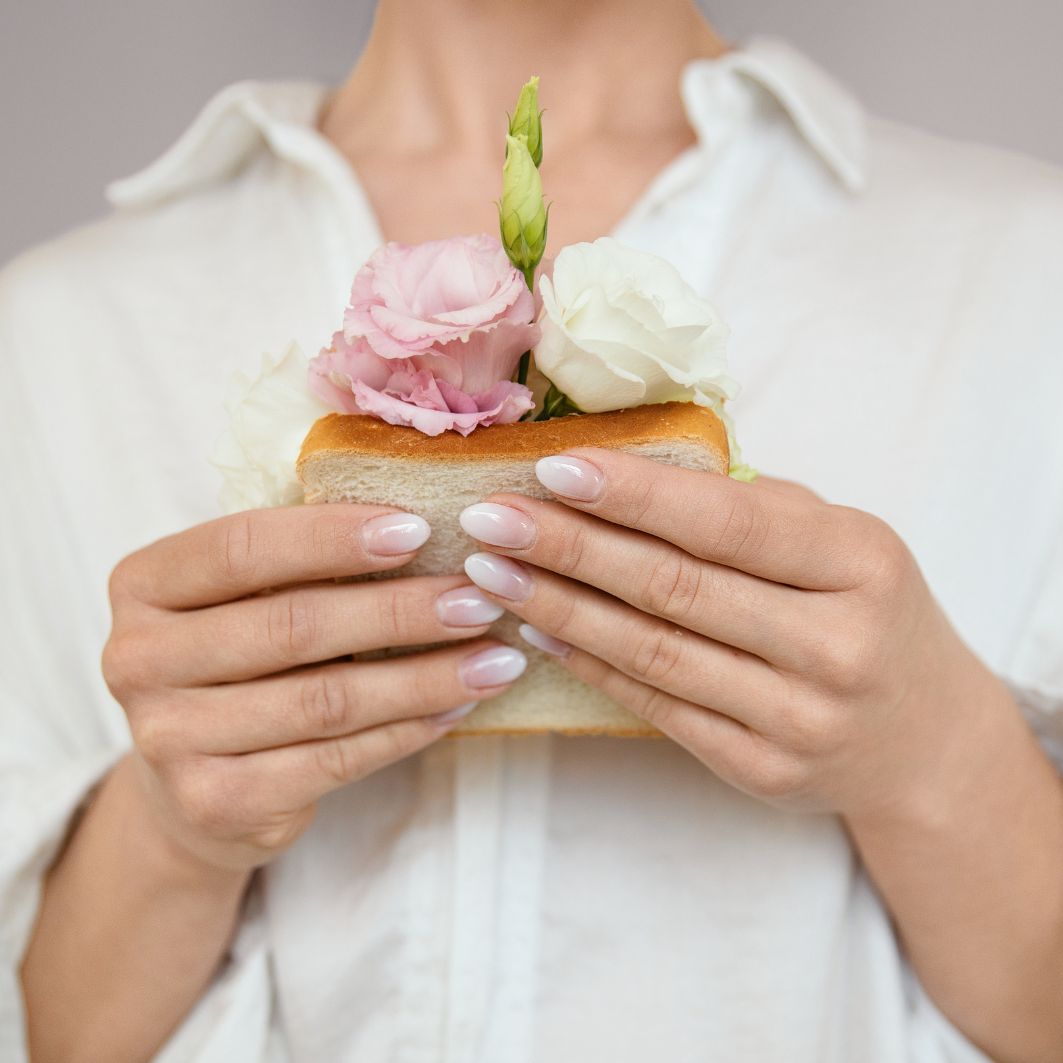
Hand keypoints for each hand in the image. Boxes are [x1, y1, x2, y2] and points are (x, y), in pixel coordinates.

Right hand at [102, 504, 525, 873]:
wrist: (194, 782)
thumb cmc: (243, 660)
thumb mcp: (251, 596)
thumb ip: (306, 558)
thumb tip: (429, 519)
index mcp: (143, 584)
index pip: (243, 546)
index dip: (335, 537)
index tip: (423, 530)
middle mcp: (137, 658)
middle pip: (293, 625)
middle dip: (402, 610)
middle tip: (481, 598)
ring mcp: (167, 738)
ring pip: (325, 700)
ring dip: (424, 676)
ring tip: (495, 657)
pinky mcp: (213, 802)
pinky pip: (335, 760)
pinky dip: (407, 730)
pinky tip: (457, 707)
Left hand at [458, 449, 1002, 819]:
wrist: (922, 739)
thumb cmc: (865, 611)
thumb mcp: (840, 542)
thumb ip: (750, 508)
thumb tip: (623, 473)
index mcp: (860, 562)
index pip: (727, 522)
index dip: (633, 496)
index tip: (552, 468)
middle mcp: (837, 645)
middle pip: (675, 588)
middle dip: (569, 547)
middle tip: (489, 518)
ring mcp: (801, 719)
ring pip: (654, 652)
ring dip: (560, 607)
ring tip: (491, 572)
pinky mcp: (763, 770)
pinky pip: (657, 706)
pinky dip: (590, 664)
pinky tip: (539, 628)